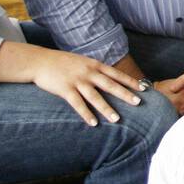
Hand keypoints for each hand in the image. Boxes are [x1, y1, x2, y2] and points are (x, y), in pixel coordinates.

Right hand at [27, 47, 146, 125]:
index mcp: (94, 65)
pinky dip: (86, 114)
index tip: (144, 88)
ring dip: (106, 108)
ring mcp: (76, 80)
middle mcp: (88, 72)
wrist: (39, 60)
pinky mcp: (65, 89)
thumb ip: (95, 69)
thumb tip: (109, 78)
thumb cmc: (62, 63)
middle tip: (138, 103)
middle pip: (110, 85)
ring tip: (117, 119)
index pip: (116, 74)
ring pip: (95, 96)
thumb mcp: (82, 62)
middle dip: (125, 94)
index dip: (130, 81)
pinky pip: (77, 104)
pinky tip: (93, 123)